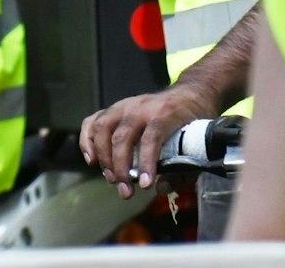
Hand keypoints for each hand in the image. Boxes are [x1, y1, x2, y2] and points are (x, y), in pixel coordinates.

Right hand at [79, 87, 212, 199]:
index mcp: (166, 113)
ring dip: (103, 157)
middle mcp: (142, 107)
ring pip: (102, 127)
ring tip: (111, 178)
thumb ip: (181, 169)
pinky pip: (93, 121)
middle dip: (121, 167)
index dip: (146, 162)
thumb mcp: (196, 144)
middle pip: (122, 136)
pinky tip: (91, 159)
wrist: (189, 94)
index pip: (152, 136)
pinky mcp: (114, 109)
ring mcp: (124, 106)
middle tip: (125, 190)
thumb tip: (161, 188)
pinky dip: (87, 140)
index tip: (144, 185)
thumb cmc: (193, 122)